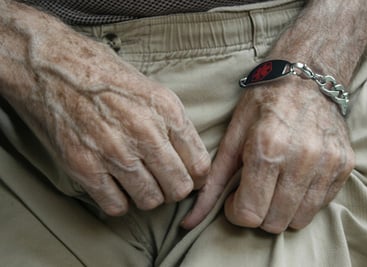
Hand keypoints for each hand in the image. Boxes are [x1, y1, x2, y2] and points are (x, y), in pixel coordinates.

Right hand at [1, 15, 210, 215]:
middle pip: (178, 189)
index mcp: (166, 111)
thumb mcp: (151, 89)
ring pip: (150, 201)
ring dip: (146, 196)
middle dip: (173, 189)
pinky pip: (116, 206)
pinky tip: (114, 185)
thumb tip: (189, 157)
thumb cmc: (103, 75)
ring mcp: (114, 152)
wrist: (51, 67)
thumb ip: (173, 124)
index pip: (200, 166)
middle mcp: (144, 133)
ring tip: (137, 181)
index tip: (187, 176)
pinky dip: (118, 201)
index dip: (196, 177)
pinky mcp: (85, 167)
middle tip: (162, 181)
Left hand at [182, 77, 354, 232]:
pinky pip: (321, 205)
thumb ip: (211, 182)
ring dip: (281, 211)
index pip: (250, 214)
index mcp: (267, 148)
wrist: (306, 78)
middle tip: (254, 191)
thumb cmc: (262, 104)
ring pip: (298, 221)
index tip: (235, 199)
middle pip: (274, 223)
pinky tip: (294, 179)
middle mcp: (302, 158)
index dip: (236, 212)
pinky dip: (303, 201)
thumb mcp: (232, 137)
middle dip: (258, 213)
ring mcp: (327, 163)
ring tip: (274, 186)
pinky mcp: (345, 165)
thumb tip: (188, 221)